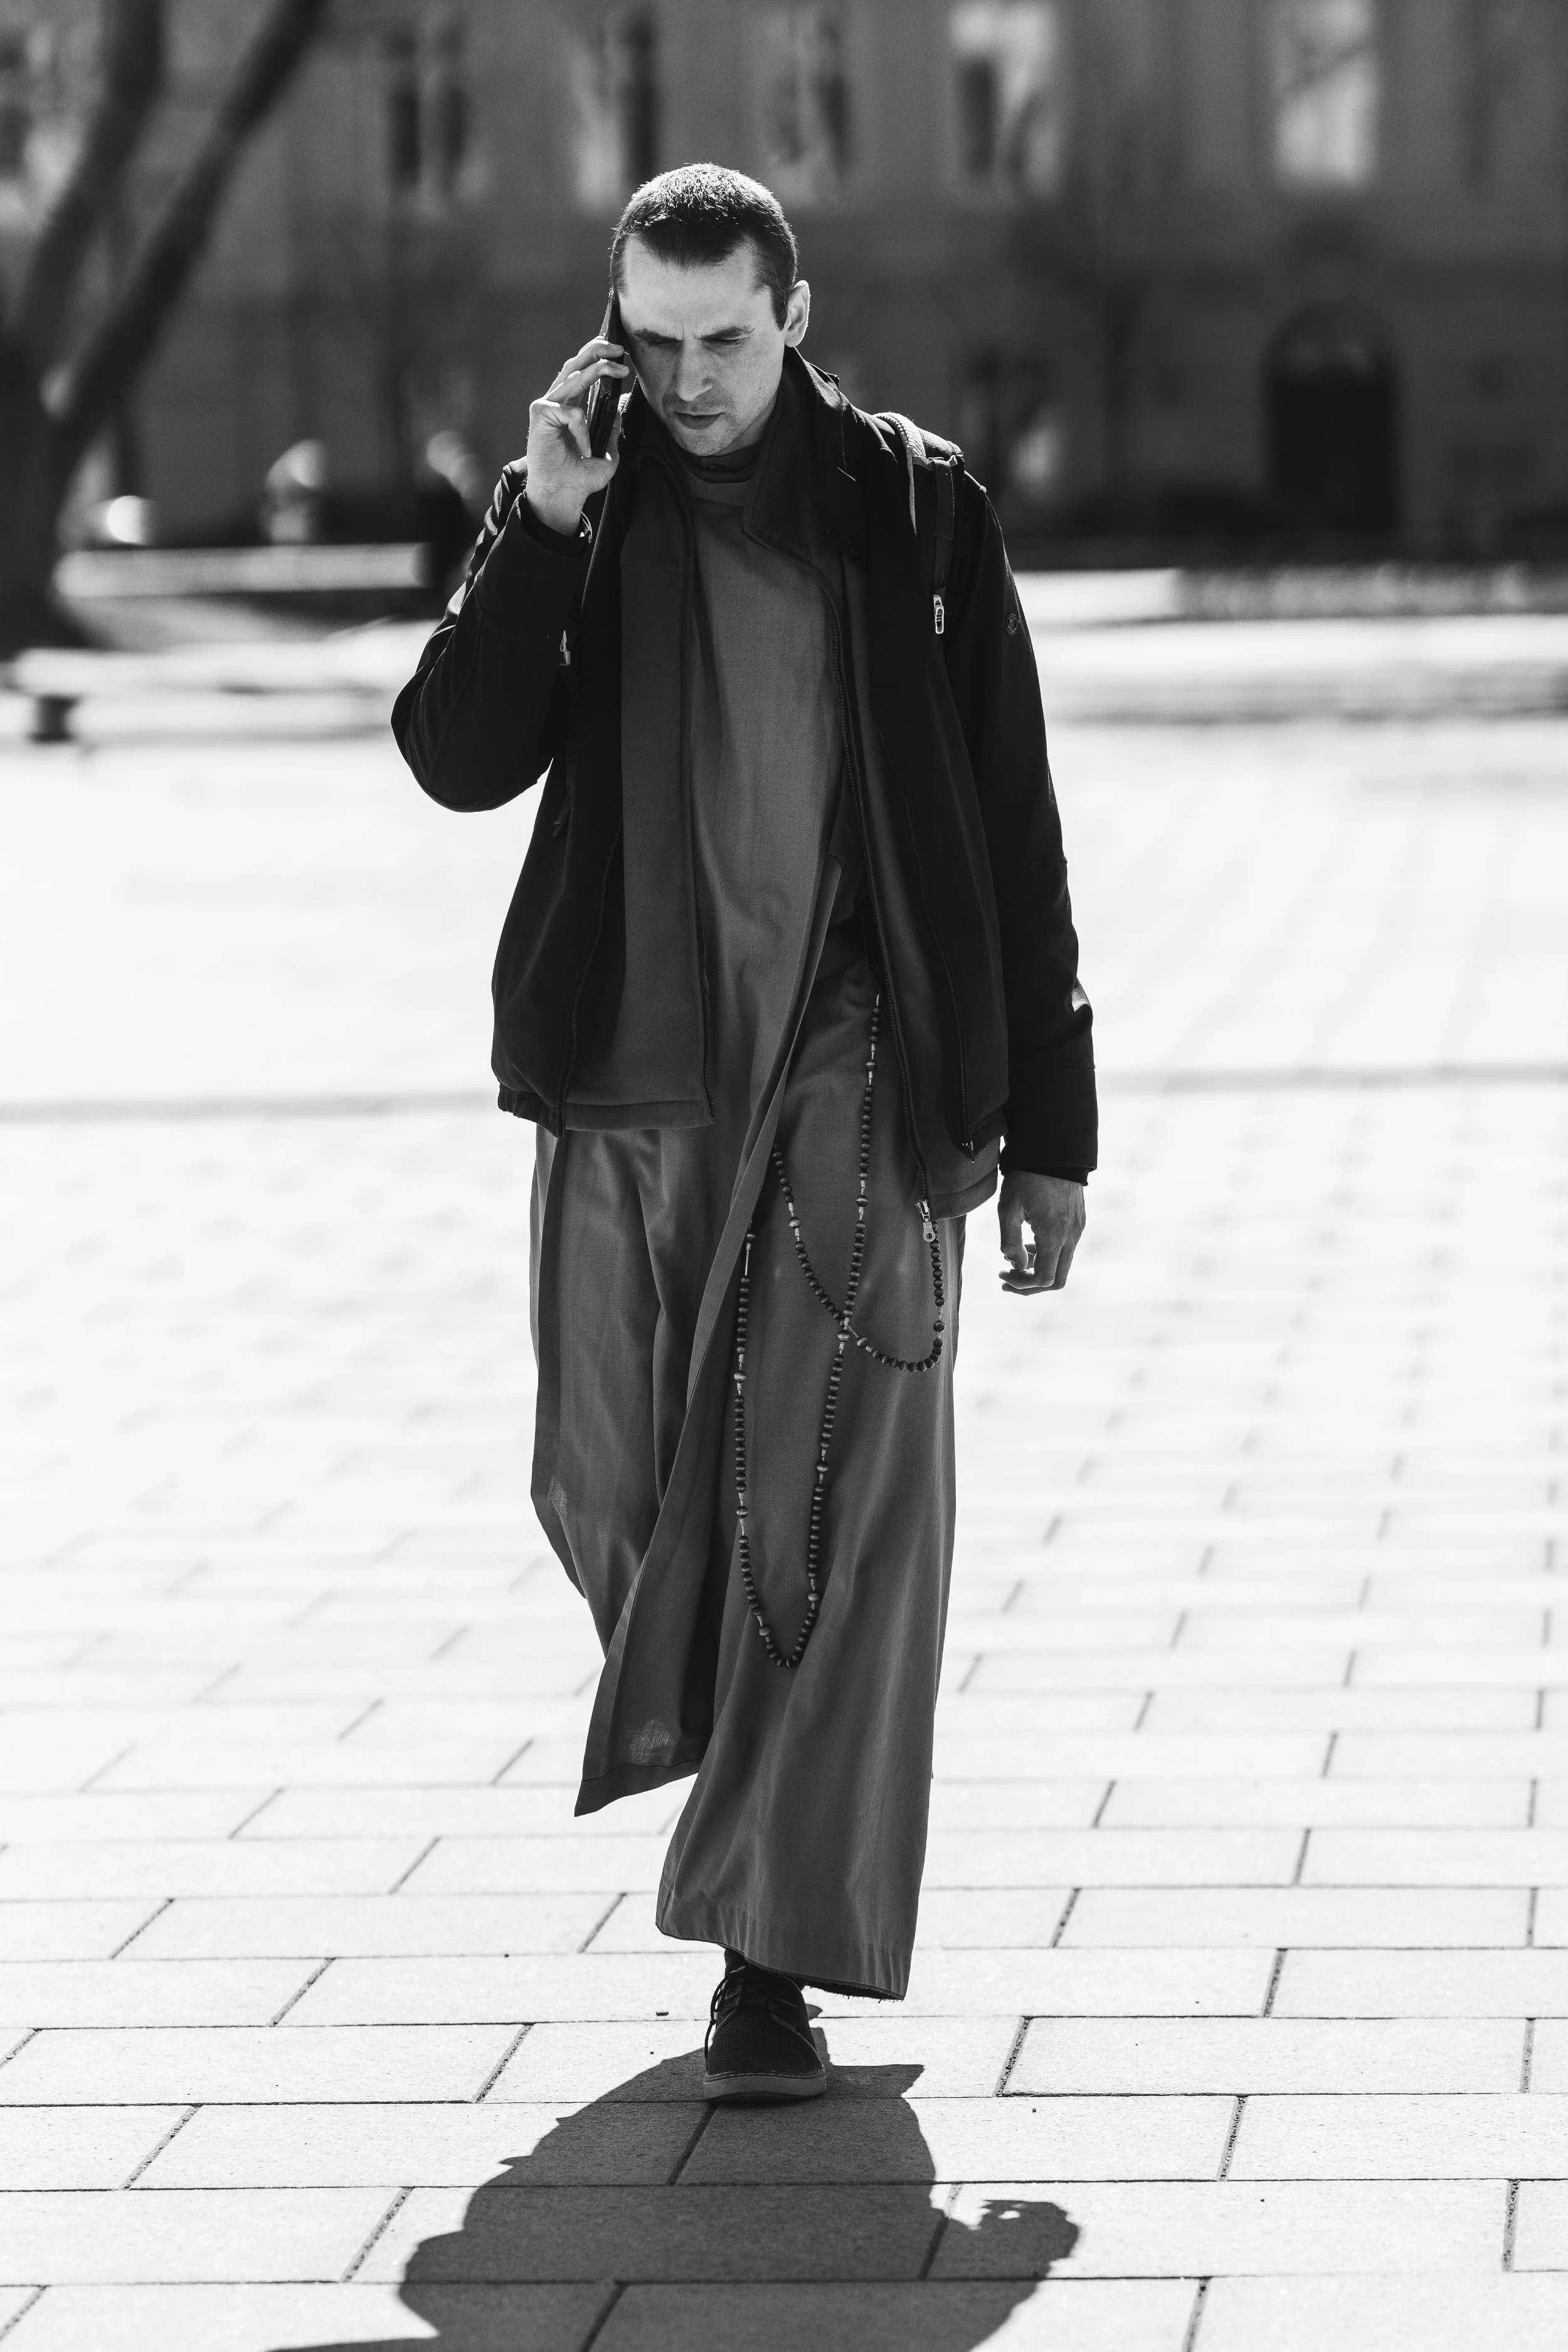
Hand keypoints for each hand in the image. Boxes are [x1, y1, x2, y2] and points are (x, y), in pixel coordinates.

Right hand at [525, 336, 629, 535]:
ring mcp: (547, 406)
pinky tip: (586, 449)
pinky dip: (583, 430)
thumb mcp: (606, 453)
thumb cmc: (580, 479)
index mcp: (570, 407)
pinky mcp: (540, 414)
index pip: (582, 372)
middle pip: (576, 365)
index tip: (619, 353)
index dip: (598, 357)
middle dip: (599, 350)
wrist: (563, 497)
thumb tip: (618, 407)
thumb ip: (611, 429)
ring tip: (621, 369)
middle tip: (621, 348)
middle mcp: (557, 402)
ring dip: (600, 369)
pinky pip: (572, 412)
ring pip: (575, 377)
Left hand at [999, 1172, 1084, 1294]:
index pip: (1043, 1279)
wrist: (1053, 1150)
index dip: (1022, 1284)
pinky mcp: (1079, 1221)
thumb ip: (1010, 1242)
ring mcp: (1078, 1229)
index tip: (1003, 1275)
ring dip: (1039, 1268)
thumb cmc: (1027, 1177)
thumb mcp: (1008, 1208)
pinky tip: (1030, 1242)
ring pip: (1062, 1265)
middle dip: (1031, 1284)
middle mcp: (1071, 1236)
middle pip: (1057, 1279)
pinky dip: (1048, 1254)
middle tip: (1008, 1277)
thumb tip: (1016, 1265)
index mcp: (1054, 1236)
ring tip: (1016, 1257)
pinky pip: (1066, 1249)